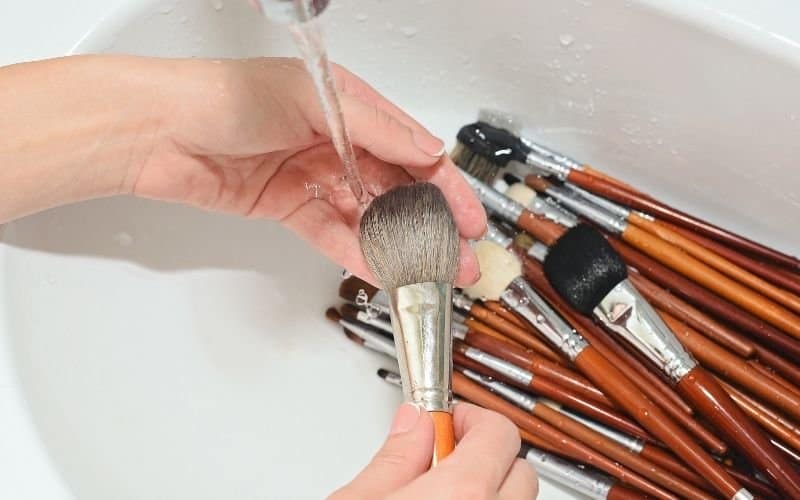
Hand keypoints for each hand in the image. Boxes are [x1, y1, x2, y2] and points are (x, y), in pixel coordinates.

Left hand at [0, 55, 483, 284]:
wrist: (158, 132)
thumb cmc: (224, 97)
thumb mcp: (311, 99)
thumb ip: (375, 128)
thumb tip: (428, 149)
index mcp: (348, 105)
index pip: (411, 149)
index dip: (444, 185)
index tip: (469, 216)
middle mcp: (334, 141)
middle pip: (395, 188)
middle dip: (430, 224)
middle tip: (457, 257)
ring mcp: (313, 176)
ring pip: (368, 216)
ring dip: (399, 245)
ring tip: (428, 273)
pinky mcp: (289, 208)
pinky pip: (333, 234)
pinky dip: (357, 253)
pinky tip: (382, 271)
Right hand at [331, 403, 538, 499]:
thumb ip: (393, 458)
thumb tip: (413, 422)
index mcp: (462, 495)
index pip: (498, 432)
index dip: (470, 419)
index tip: (446, 422)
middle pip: (521, 470)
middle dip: (488, 456)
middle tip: (445, 456)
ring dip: (490, 488)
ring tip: (444, 491)